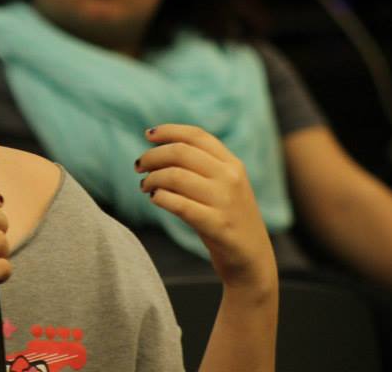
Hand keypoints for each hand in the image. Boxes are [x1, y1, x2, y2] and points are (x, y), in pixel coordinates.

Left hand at [136, 125, 276, 296]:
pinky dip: (160, 198)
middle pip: (181, 152)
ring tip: (145, 186)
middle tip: (139, 166)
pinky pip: (179, 205)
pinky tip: (154, 198)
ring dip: (152, 179)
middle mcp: (231, 178)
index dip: (169, 131)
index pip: (196, 136)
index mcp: (233, 164)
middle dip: (153, 156)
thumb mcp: (224, 186)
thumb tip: (160, 150)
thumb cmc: (228, 220)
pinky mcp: (218, 225)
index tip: (148, 135)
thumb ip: (202, 166)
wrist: (253, 261)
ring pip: (175, 176)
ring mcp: (226, 201)